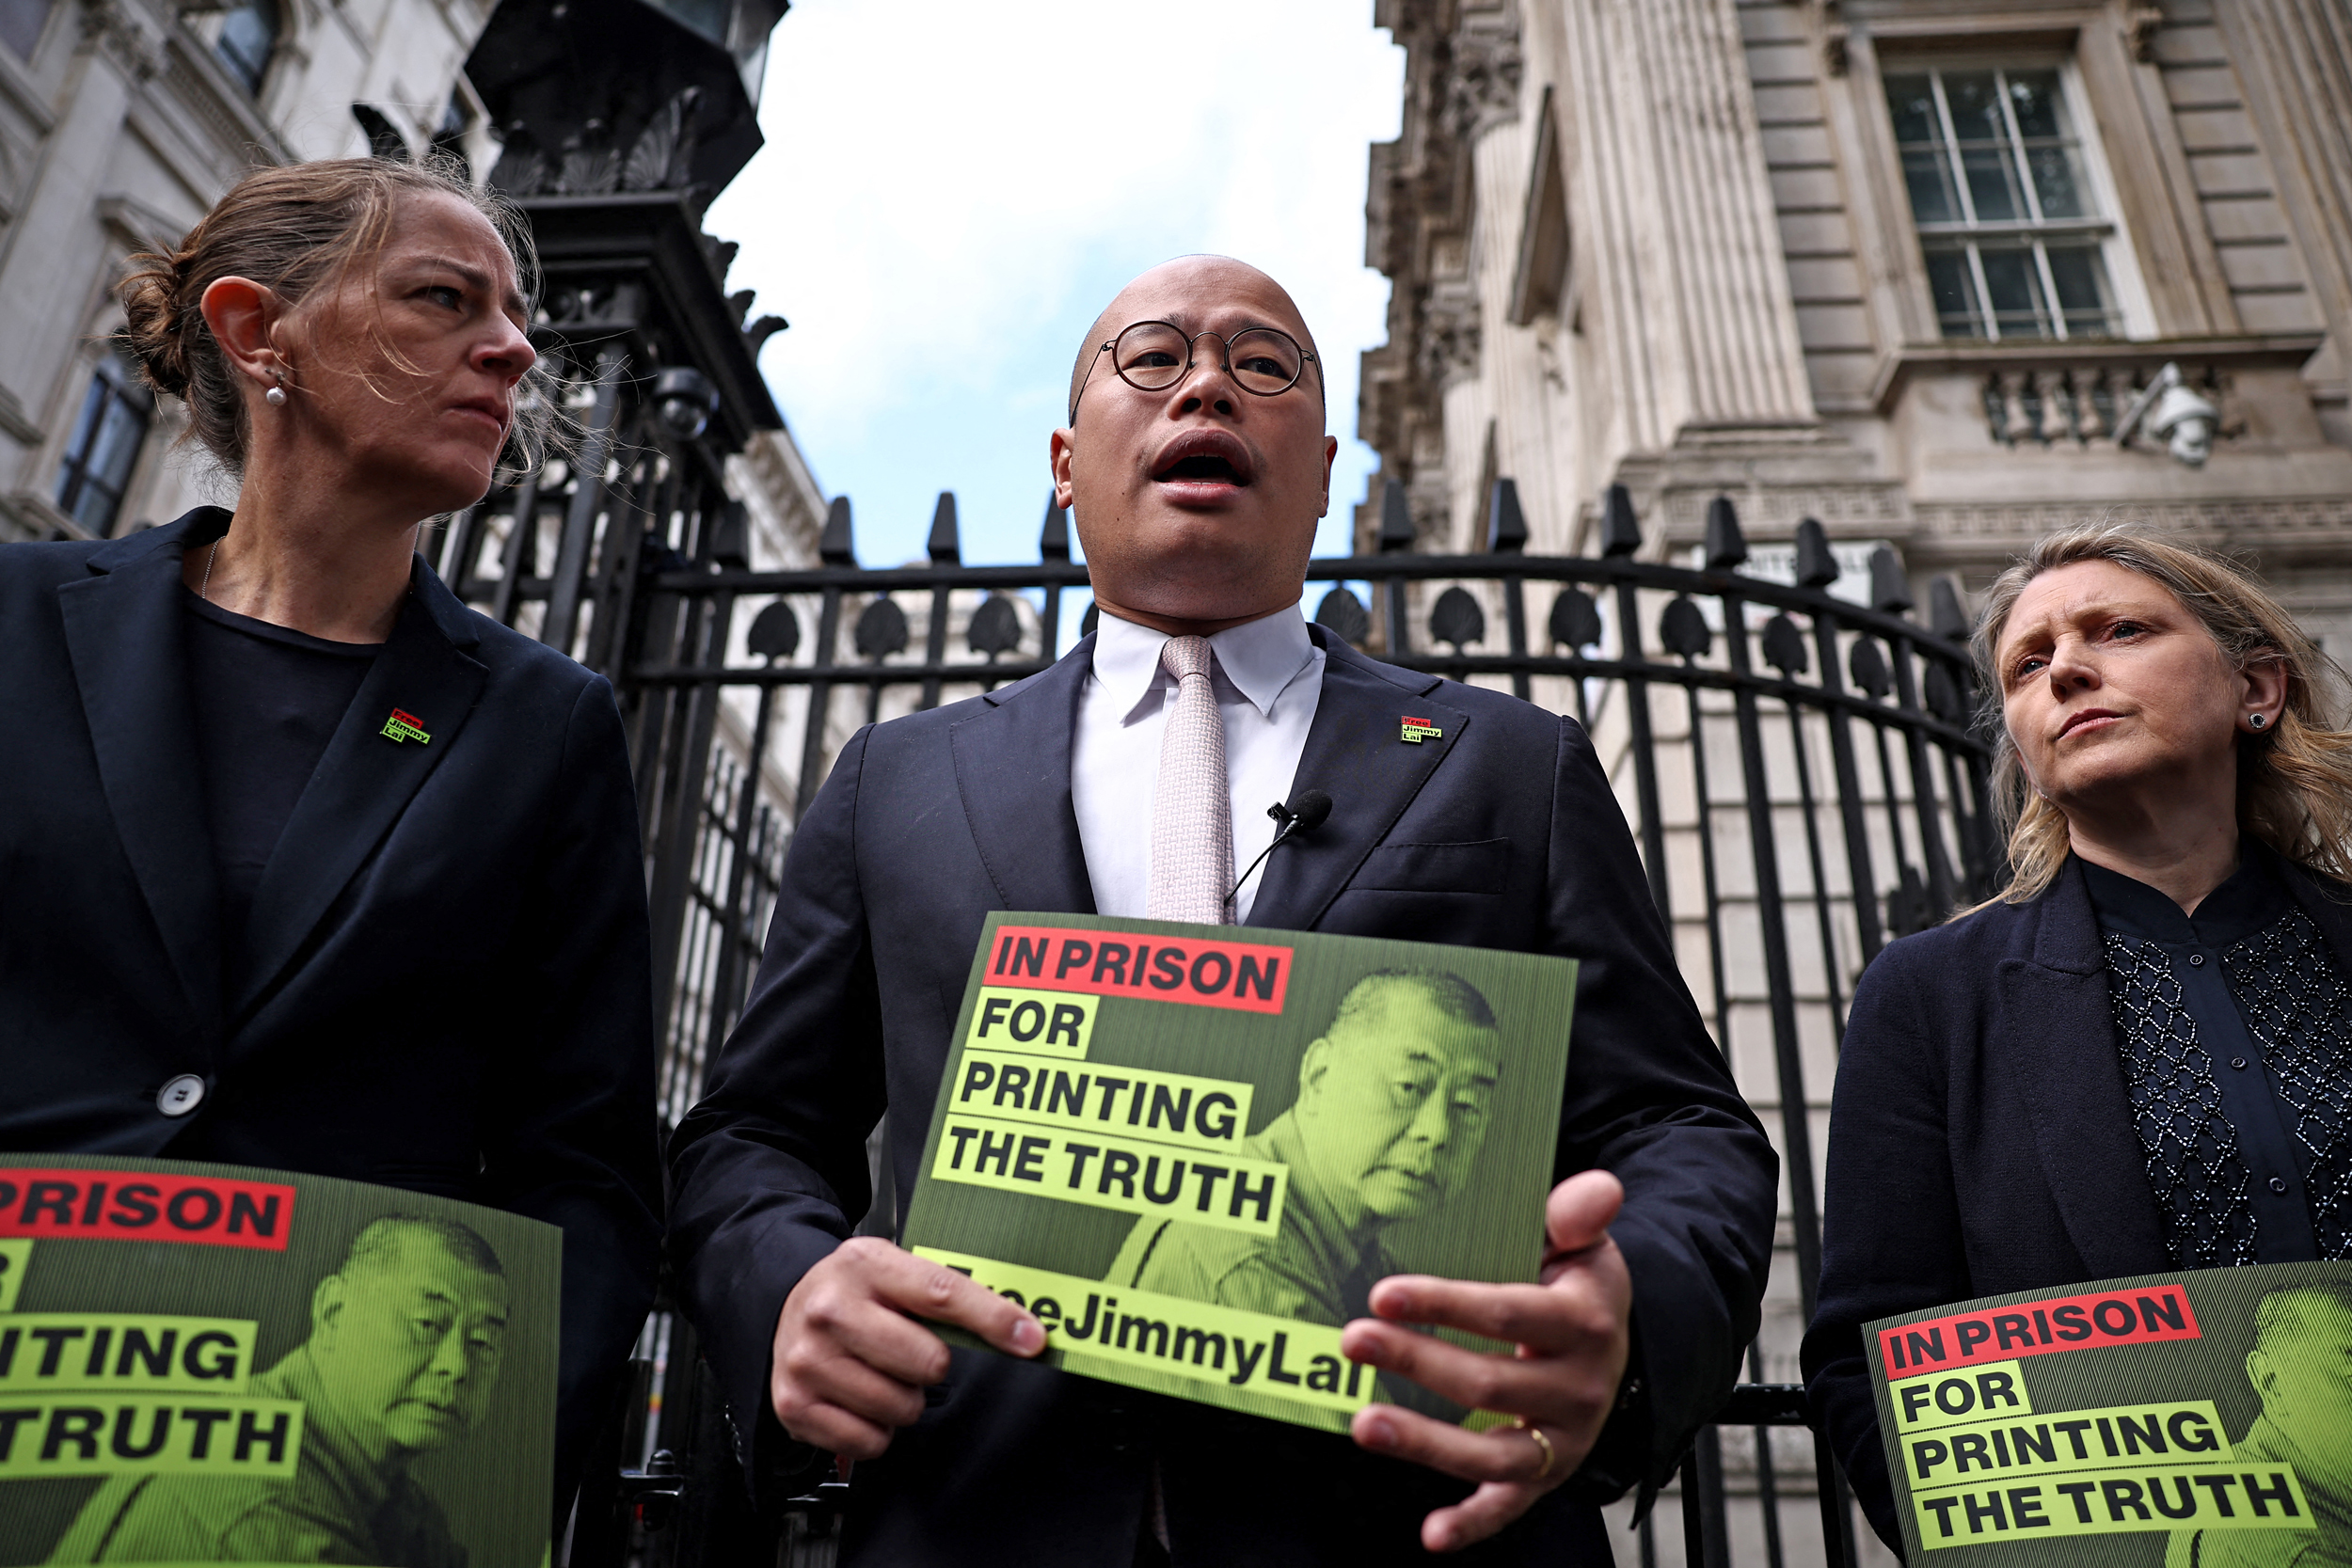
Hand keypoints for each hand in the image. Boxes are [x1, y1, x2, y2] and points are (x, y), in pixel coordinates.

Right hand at [771, 1236, 1043, 1458]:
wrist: (784, 1307)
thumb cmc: (855, 1293)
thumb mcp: (895, 1271)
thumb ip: (950, 1294)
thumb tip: (1021, 1331)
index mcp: (865, 1265)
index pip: (943, 1294)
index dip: (993, 1320)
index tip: (1031, 1339)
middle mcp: (830, 1309)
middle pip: (928, 1362)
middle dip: (932, 1365)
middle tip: (910, 1352)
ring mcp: (807, 1360)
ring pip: (901, 1407)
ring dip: (903, 1399)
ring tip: (880, 1372)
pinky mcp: (795, 1406)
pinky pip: (871, 1442)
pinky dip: (875, 1429)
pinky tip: (859, 1398)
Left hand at [1340, 1170, 1632, 1552]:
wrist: (1615, 1340)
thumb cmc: (1576, 1282)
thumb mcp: (1583, 1242)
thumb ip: (1578, 1213)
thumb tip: (1598, 1190)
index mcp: (1583, 1322)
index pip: (1507, 1313)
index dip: (1445, 1304)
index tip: (1384, 1294)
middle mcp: (1579, 1387)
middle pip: (1489, 1382)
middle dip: (1415, 1361)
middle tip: (1353, 1340)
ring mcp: (1563, 1436)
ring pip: (1494, 1452)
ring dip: (1425, 1442)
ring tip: (1364, 1422)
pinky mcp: (1547, 1472)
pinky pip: (1510, 1505)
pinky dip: (1473, 1524)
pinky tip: (1431, 1533)